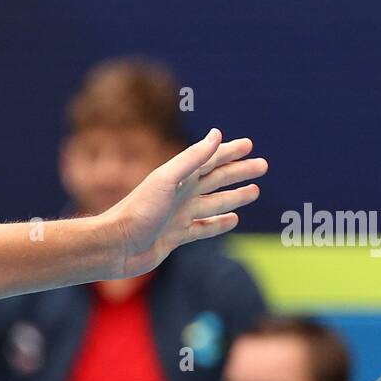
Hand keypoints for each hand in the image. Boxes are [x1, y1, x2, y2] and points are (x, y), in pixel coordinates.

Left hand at [100, 129, 267, 277]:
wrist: (116, 246)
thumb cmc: (138, 211)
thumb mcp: (166, 180)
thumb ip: (192, 158)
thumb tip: (217, 134)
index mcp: (178, 177)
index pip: (210, 159)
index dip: (229, 151)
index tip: (249, 145)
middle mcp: (180, 194)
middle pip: (216, 179)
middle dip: (239, 172)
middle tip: (263, 166)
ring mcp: (178, 216)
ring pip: (214, 203)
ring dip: (234, 196)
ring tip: (255, 191)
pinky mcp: (176, 237)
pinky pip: (203, 228)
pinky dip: (219, 224)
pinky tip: (234, 219)